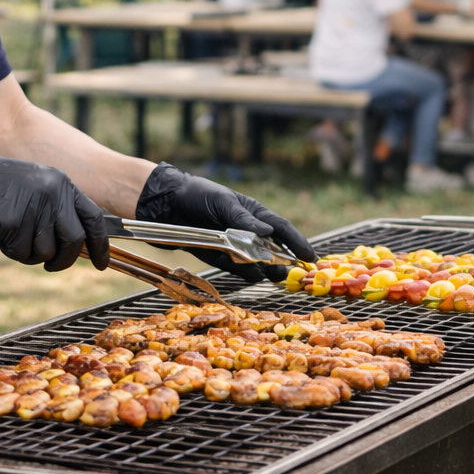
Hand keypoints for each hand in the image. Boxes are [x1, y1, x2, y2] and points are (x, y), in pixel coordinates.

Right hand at [0, 139, 109, 271]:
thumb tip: (82, 244)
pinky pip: (20, 252)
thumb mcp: (39, 189)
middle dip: (64, 260)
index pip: (94, 219)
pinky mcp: (13, 221)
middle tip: (51, 264)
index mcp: (63, 185)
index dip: (101, 245)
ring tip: (15, 235)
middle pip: (74, 241)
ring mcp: (34, 206)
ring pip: (46, 252)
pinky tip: (1, 232)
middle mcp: (53, 194)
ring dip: (30, 254)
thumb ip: (60, 211)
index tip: (102, 264)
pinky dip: (11, 251)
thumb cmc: (2, 189)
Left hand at [135, 163, 316, 281]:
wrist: (161, 204)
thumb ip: (243, 220)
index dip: (296, 241)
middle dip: (284, 260)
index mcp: (250, 211)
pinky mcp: (216, 254)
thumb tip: (270, 233)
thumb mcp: (221, 202)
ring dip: (267, 269)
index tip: (311, 257)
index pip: (280, 227)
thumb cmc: (194, 194)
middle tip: (297, 274)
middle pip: (270, 247)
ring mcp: (230, 243)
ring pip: (255, 260)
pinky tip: (255, 277)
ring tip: (278, 278)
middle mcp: (243, 228)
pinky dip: (245, 273)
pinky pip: (235, 267)